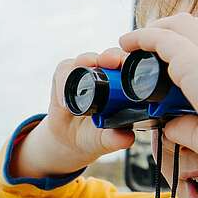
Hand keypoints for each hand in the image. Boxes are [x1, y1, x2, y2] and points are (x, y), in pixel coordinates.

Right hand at [12, 48, 136, 178]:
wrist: (69, 139)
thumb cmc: (95, 135)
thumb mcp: (105, 141)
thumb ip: (115, 139)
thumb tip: (127, 138)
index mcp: (125, 88)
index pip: (132, 69)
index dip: (132, 65)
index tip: (130, 68)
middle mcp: (107, 75)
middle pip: (112, 56)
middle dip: (112, 56)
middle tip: (111, 61)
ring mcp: (85, 72)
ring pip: (87, 59)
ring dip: (87, 61)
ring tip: (84, 69)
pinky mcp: (65, 74)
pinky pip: (65, 69)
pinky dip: (65, 79)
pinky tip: (65, 96)